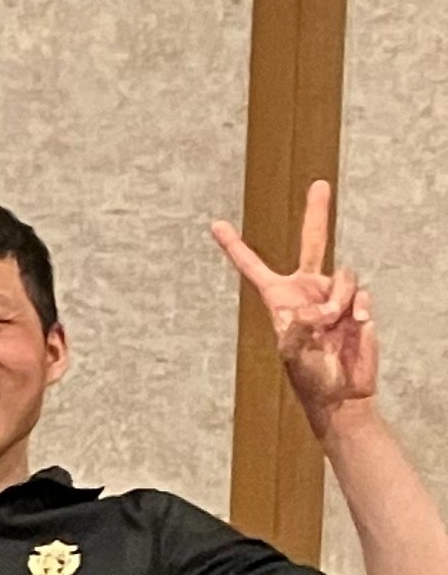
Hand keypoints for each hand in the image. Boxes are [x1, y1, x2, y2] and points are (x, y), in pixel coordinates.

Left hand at [213, 179, 378, 421]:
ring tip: (334, 325)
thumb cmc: (309, 376)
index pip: (253, 266)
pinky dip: (357, 308)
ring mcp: (334, 293)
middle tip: (320, 184)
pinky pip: (361, 292)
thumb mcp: (292, 353)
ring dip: (339, 300)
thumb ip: (297, 329)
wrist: (341, 391)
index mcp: (279, 297)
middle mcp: (307, 288)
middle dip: (317, 212)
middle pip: (313, 242)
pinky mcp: (358, 303)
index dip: (235, 246)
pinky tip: (355, 325)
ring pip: (343, 274)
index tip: (214, 224)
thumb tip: (313, 309)